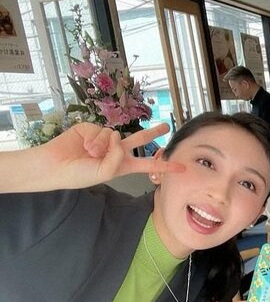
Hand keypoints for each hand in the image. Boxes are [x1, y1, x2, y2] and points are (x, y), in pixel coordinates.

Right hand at [40, 122, 184, 188]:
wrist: (56, 164)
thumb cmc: (80, 174)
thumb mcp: (105, 173)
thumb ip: (117, 157)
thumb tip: (118, 137)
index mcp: (123, 166)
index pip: (148, 165)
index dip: (165, 166)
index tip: (183, 167)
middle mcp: (116, 151)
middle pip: (140, 140)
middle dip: (152, 133)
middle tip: (166, 127)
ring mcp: (106, 139)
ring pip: (117, 136)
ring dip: (104, 146)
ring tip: (90, 154)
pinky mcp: (94, 128)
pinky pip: (103, 130)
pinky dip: (95, 139)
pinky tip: (85, 146)